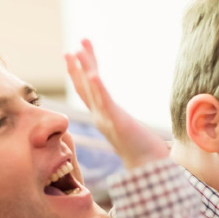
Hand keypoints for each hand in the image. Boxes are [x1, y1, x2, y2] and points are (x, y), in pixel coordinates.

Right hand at [65, 39, 168, 168]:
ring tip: (77, 51)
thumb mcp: (128, 131)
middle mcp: (100, 117)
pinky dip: (98, 88)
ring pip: (91, 90)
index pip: (87, 91)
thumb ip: (122, 123)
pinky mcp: (116, 122)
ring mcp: (106, 119)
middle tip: (69, 49)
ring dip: (84, 69)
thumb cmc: (143, 150)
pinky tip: (93, 75)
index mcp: (102, 117)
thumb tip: (123, 118)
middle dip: (76, 68)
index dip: (80, 73)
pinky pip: (105, 102)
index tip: (76, 54)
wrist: (149, 168)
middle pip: (84, 88)